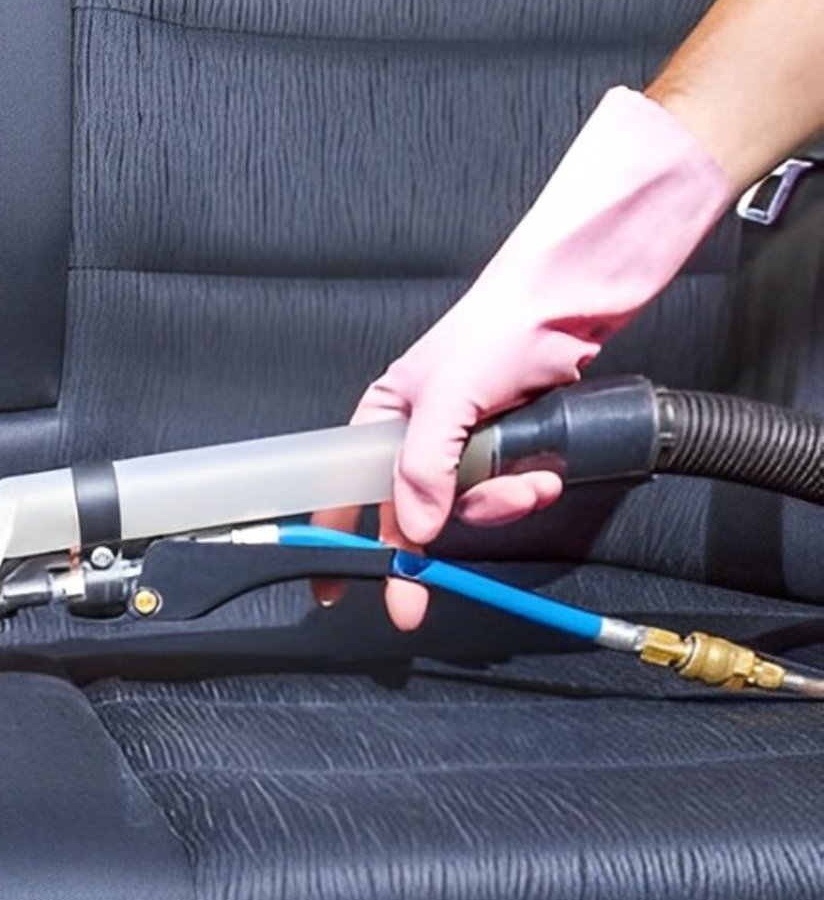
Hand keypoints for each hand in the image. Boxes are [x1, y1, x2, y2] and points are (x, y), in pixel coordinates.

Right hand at [316, 87, 732, 627]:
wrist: (569, 304)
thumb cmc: (497, 328)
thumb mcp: (449, 400)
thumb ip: (423, 466)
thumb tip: (414, 526)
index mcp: (381, 418)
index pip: (344, 489)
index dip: (335, 537)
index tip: (330, 586)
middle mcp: (416, 435)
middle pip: (410, 510)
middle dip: (428, 545)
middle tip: (418, 595)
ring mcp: (463, 444)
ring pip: (465, 507)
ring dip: (499, 504)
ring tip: (530, 483)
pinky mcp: (506, 447)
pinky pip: (503, 492)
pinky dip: (524, 489)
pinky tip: (542, 473)